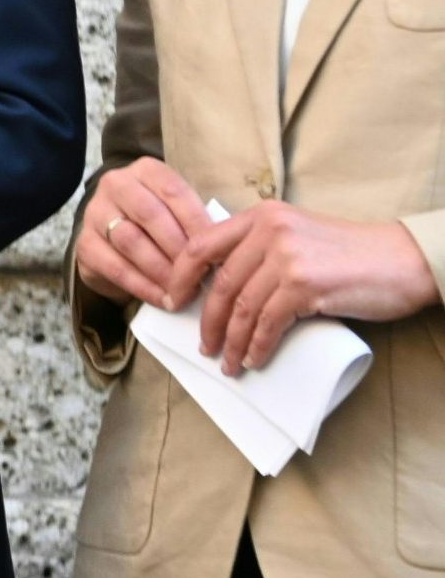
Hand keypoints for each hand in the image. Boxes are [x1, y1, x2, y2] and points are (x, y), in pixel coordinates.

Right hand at [75, 158, 221, 311]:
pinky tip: (163, 299)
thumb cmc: (159, 223)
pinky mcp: (84, 245)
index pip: (174, 192)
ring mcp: (95, 214)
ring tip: (184, 291)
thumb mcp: (178, 211)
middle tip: (201, 275)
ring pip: (131, 241)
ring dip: (162, 270)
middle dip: (179, 248)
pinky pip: (115, 267)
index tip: (217, 250)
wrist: (116, 237)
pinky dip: (143, 286)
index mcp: (145, 170)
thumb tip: (223, 250)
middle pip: (150, 215)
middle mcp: (115, 185)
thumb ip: (195, 222)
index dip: (197, 222)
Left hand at [191, 203, 439, 374]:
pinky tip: (253, 358)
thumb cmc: (350, 254)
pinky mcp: (304, 284)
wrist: (403, 260)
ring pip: (240, 308)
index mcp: (261, 215)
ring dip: (230, 341)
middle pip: (220, 284)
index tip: (173, 301)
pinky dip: (256, 345)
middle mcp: (269, 230)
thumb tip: (221, 287)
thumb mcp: (296, 235)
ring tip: (228, 362)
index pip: (201, 245)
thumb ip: (260, 249)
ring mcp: (286, 256)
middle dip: (206, 320)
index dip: (180, 276)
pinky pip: (267, 322)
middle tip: (203, 345)